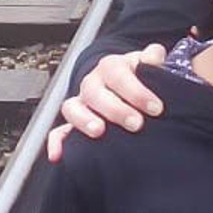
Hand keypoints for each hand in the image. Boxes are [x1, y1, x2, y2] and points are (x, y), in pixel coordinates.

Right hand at [46, 43, 167, 162]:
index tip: (156, 108)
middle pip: (95, 92)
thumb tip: (154, 57)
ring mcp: (81, 102)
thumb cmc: (140, 76)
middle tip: (136, 124)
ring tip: (99, 132)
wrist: (129, 85)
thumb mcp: (149, 62)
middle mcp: (93, 83)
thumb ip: (153, 57)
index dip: (137, 92)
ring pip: (73, 108)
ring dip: (84, 120)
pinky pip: (59, 131)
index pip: (119, 75)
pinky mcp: (75, 123)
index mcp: (111, 66)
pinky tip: (58, 155)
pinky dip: (56, 143)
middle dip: (116, 109)